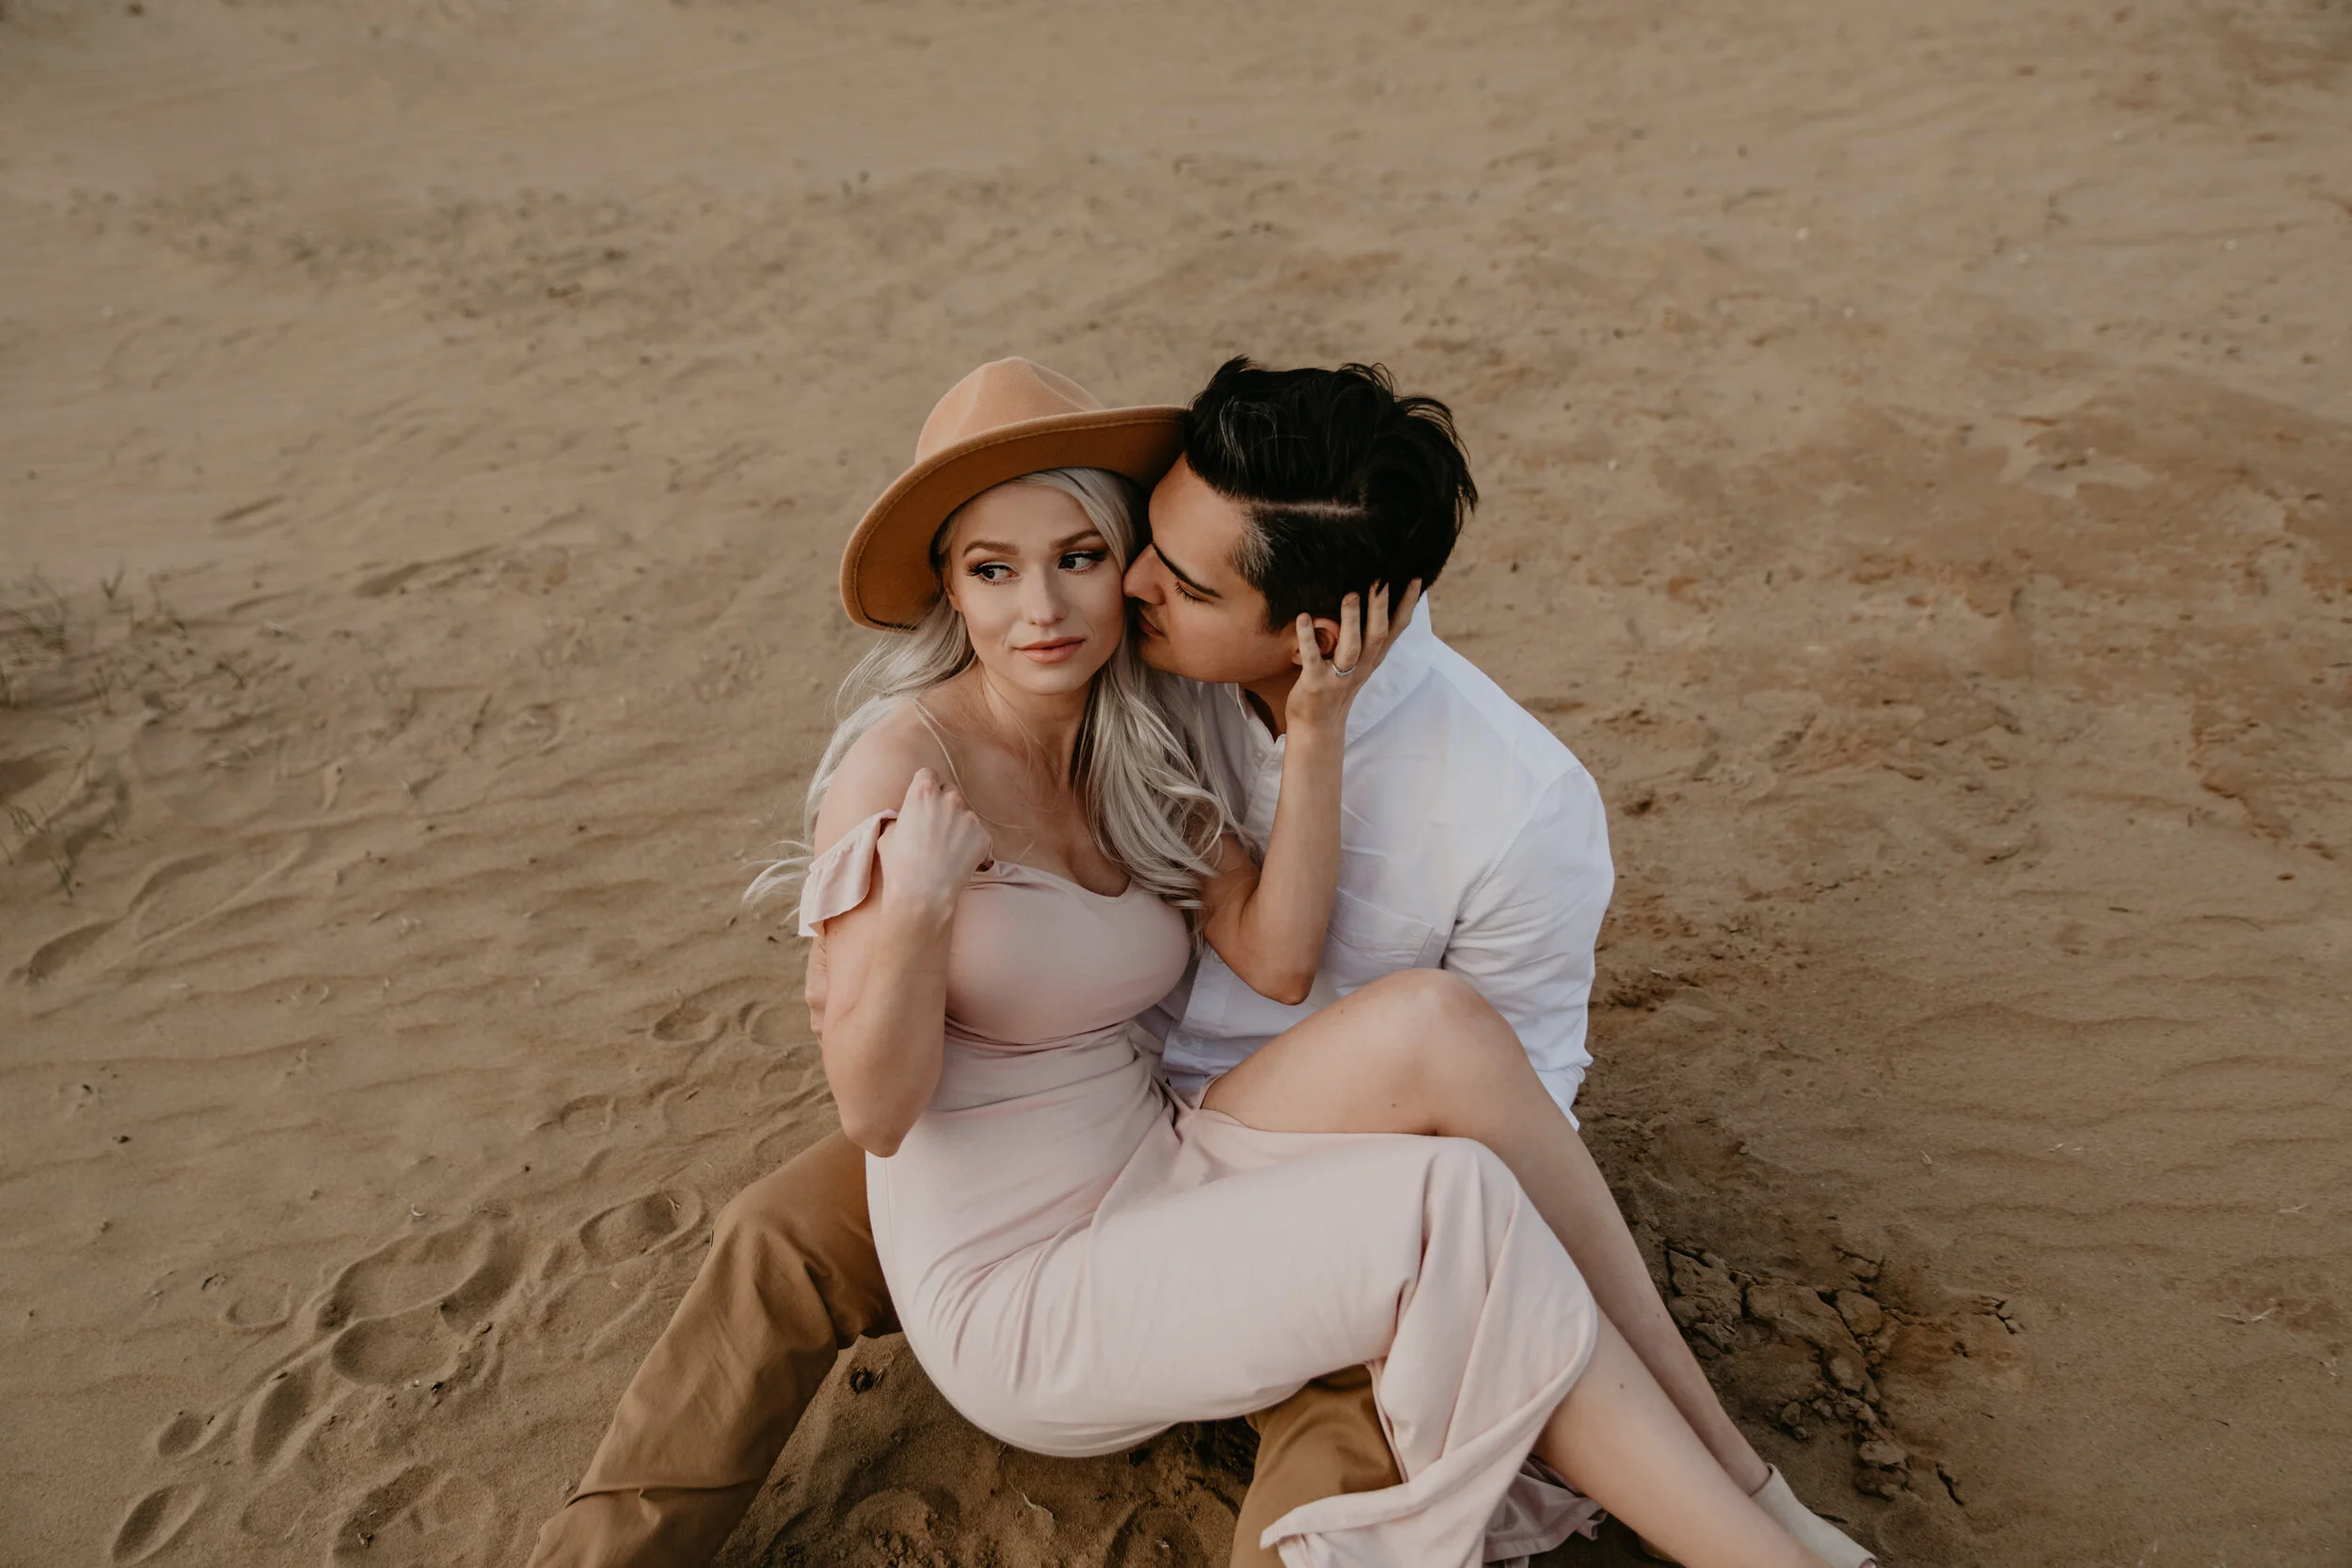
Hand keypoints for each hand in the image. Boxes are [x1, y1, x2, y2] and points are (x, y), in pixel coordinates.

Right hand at [875, 768, 992, 919]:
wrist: (923, 894)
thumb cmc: (900, 865)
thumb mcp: (888, 835)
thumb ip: (901, 818)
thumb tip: (906, 819)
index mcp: (922, 793)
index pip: (928, 774)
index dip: (925, 787)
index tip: (924, 801)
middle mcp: (949, 799)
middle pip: (949, 790)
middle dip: (943, 804)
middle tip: (935, 828)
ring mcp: (969, 817)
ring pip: (965, 813)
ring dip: (958, 824)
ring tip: (946, 848)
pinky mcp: (984, 836)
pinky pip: (977, 833)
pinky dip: (971, 842)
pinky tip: (958, 859)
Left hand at [1285, 579, 1422, 736]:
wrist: (1317, 727)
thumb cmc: (1335, 687)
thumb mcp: (1357, 663)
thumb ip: (1364, 638)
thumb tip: (1367, 602)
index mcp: (1373, 659)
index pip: (1396, 629)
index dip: (1407, 605)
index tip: (1415, 578)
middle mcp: (1361, 667)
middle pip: (1378, 635)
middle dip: (1381, 608)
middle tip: (1380, 579)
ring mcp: (1339, 677)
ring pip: (1352, 647)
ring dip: (1352, 621)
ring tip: (1351, 595)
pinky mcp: (1316, 683)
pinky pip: (1313, 658)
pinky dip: (1308, 637)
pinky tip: (1304, 617)